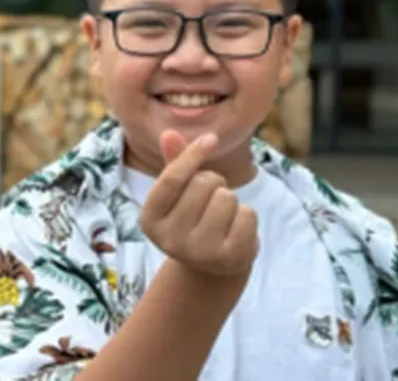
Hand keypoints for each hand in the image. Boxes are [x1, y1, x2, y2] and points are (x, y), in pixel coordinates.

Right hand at [140, 130, 258, 276]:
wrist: (211, 266)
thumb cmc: (193, 216)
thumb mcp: (180, 191)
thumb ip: (175, 161)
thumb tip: (169, 133)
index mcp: (150, 219)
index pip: (172, 178)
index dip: (192, 154)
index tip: (211, 138)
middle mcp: (170, 240)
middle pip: (204, 184)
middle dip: (214, 183)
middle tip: (209, 200)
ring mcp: (199, 252)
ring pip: (227, 197)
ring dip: (230, 200)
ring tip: (222, 216)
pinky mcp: (229, 258)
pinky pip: (247, 215)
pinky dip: (247, 216)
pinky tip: (236, 230)